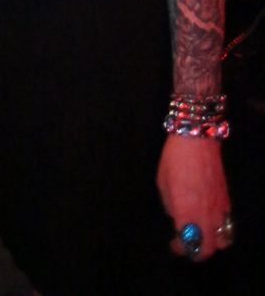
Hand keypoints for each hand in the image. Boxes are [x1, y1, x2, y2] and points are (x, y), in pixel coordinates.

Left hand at [157, 133, 231, 260]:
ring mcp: (220, 208)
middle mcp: (207, 214)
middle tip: (185, 244)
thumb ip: (171, 206)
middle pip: (208, 250)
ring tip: (200, 235)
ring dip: (211, 243)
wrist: (197, 139)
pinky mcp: (227, 201)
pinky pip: (227, 225)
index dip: (179, 248)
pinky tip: (208, 221)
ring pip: (223, 241)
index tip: (173, 243)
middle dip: (196, 251)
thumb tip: (178, 217)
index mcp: (187, 211)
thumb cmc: (175, 159)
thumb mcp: (163, 183)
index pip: (187, 243)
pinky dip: (219, 231)